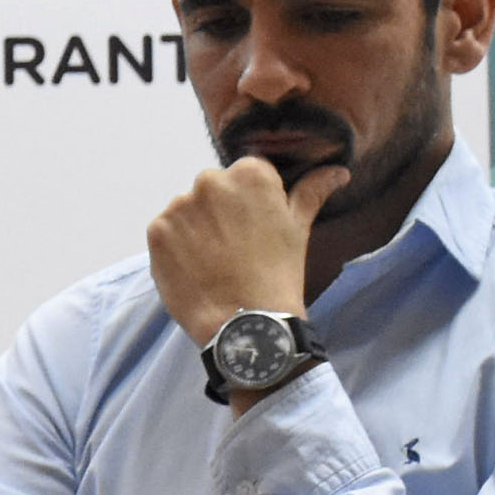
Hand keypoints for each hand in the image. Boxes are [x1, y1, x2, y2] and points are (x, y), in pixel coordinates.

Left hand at [146, 156, 347, 349]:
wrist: (245, 323)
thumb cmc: (278, 273)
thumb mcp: (298, 229)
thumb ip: (311, 192)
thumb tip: (338, 171)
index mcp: (250, 174)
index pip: (247, 174)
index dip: (252, 202)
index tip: (256, 227)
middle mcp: (210, 181)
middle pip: (214, 189)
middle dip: (222, 210)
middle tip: (236, 246)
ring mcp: (179, 206)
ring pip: (188, 209)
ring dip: (198, 227)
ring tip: (215, 260)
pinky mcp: (157, 231)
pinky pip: (167, 231)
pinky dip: (176, 246)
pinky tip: (194, 266)